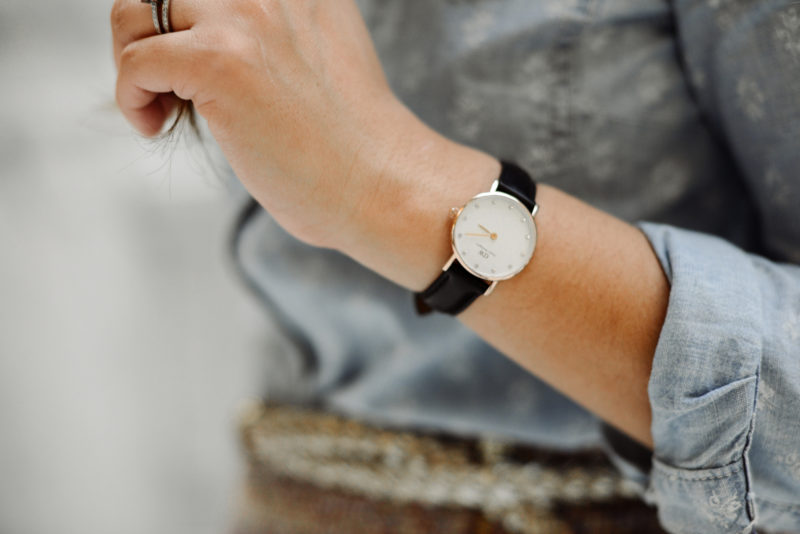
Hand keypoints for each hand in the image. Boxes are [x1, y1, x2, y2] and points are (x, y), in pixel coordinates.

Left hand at [111, 0, 421, 247]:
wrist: (381, 184)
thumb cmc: (351, 145)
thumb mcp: (320, 58)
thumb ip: (277, 33)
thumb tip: (216, 40)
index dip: (186, 19)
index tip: (188, 55)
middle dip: (148, 31)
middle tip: (166, 82)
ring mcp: (243, 21)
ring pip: (135, 12)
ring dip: (133, 60)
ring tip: (163, 105)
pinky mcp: (218, 63)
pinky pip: (134, 62)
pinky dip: (132, 99)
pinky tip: (158, 127)